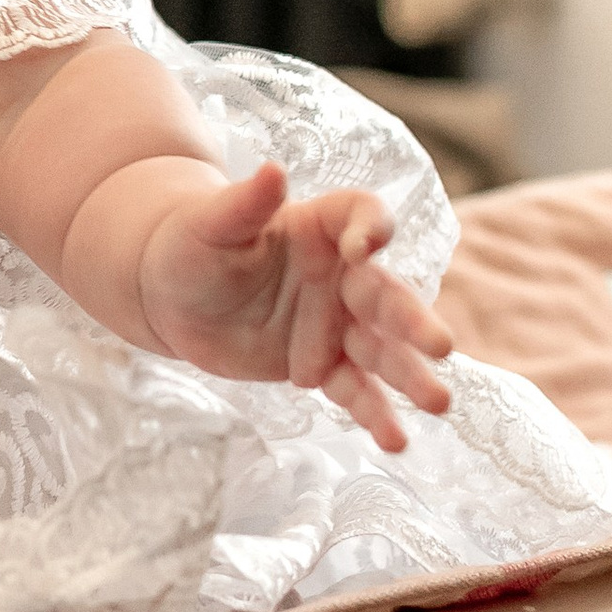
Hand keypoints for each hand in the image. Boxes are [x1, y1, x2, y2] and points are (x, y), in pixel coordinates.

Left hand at [135, 164, 453, 454]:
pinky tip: (395, 441)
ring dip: (409, 375)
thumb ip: (244, 204)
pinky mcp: (321, 366)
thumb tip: (271, 170)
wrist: (170, 296)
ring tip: (439, 403)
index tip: (364, 248)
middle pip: (386, 294)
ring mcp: (335, 323)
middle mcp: (340, 274)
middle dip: (412, 321)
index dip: (371, 228)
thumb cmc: (191, 244)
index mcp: (320, 228)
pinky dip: (374, 415)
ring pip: (380, 349)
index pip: (362, 217)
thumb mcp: (210, 224)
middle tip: (441, 346)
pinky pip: (354, 391)